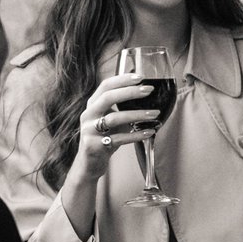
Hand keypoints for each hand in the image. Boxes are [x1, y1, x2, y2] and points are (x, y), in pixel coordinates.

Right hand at [66, 73, 158, 188]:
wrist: (89, 164)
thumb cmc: (104, 138)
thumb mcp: (109, 119)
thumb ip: (120, 107)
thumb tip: (144, 92)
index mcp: (92, 105)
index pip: (105, 86)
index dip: (122, 79)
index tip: (140, 77)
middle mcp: (88, 115)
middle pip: (108, 97)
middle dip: (130, 92)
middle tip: (149, 90)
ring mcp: (89, 131)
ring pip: (114, 118)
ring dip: (137, 115)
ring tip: (154, 114)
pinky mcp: (94, 146)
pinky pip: (118, 138)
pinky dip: (136, 135)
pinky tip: (149, 132)